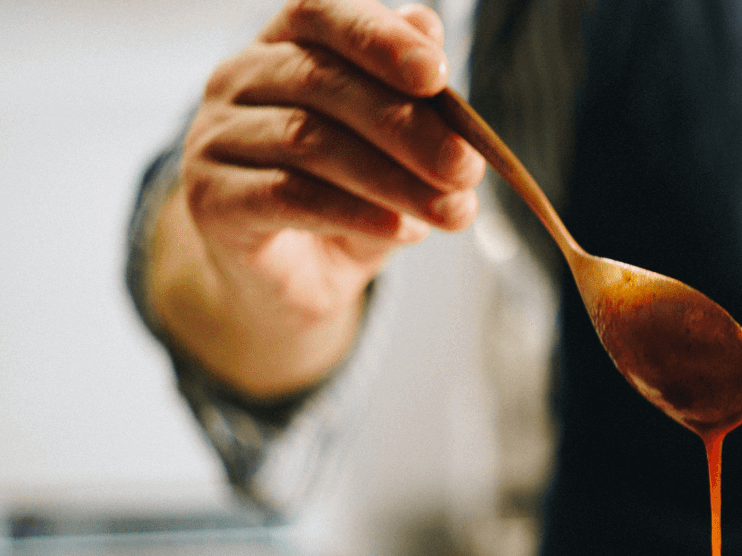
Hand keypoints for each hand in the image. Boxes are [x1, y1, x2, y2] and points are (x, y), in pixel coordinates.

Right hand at [150, 0, 483, 396]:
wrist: (295, 279)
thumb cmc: (350, 197)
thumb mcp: (395, 149)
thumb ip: (411, 92)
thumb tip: (427, 22)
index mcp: (282, 46)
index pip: (320, 14)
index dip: (378, 38)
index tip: (437, 74)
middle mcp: (238, 79)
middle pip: (322, 80)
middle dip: (407, 125)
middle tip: (467, 168)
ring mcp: (214, 137)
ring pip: (308, 140)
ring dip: (393, 178)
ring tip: (451, 211)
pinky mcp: (211, 199)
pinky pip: (287, 195)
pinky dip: (355, 212)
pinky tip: (403, 230)